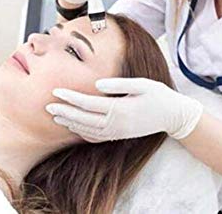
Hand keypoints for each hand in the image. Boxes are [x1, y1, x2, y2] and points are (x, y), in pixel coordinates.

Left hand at [45, 78, 203, 141]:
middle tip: (47, 106)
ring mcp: (117, 132)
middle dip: (64, 112)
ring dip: (70, 123)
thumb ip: (119, 84)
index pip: (88, 104)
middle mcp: (116, 124)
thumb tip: (97, 83)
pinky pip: (96, 137)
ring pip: (87, 130)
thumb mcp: (142, 84)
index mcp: (120, 109)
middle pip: (83, 119)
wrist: (173, 116)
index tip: (56, 91)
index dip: (70, 98)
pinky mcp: (120, 135)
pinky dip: (82, 133)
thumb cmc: (159, 96)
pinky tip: (74, 127)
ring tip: (56, 116)